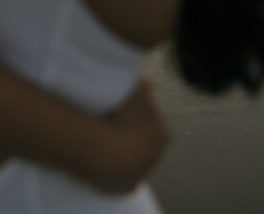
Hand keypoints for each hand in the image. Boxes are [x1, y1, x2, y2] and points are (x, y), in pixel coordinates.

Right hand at [88, 77, 168, 193]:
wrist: (108, 153)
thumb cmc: (123, 119)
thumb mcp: (134, 94)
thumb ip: (143, 86)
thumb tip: (147, 79)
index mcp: (162, 134)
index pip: (151, 120)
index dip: (136, 112)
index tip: (122, 106)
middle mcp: (156, 156)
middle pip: (143, 140)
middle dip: (131, 131)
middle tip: (111, 119)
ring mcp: (141, 173)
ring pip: (132, 158)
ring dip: (121, 148)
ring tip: (103, 134)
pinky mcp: (125, 186)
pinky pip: (120, 175)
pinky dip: (114, 166)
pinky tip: (103, 154)